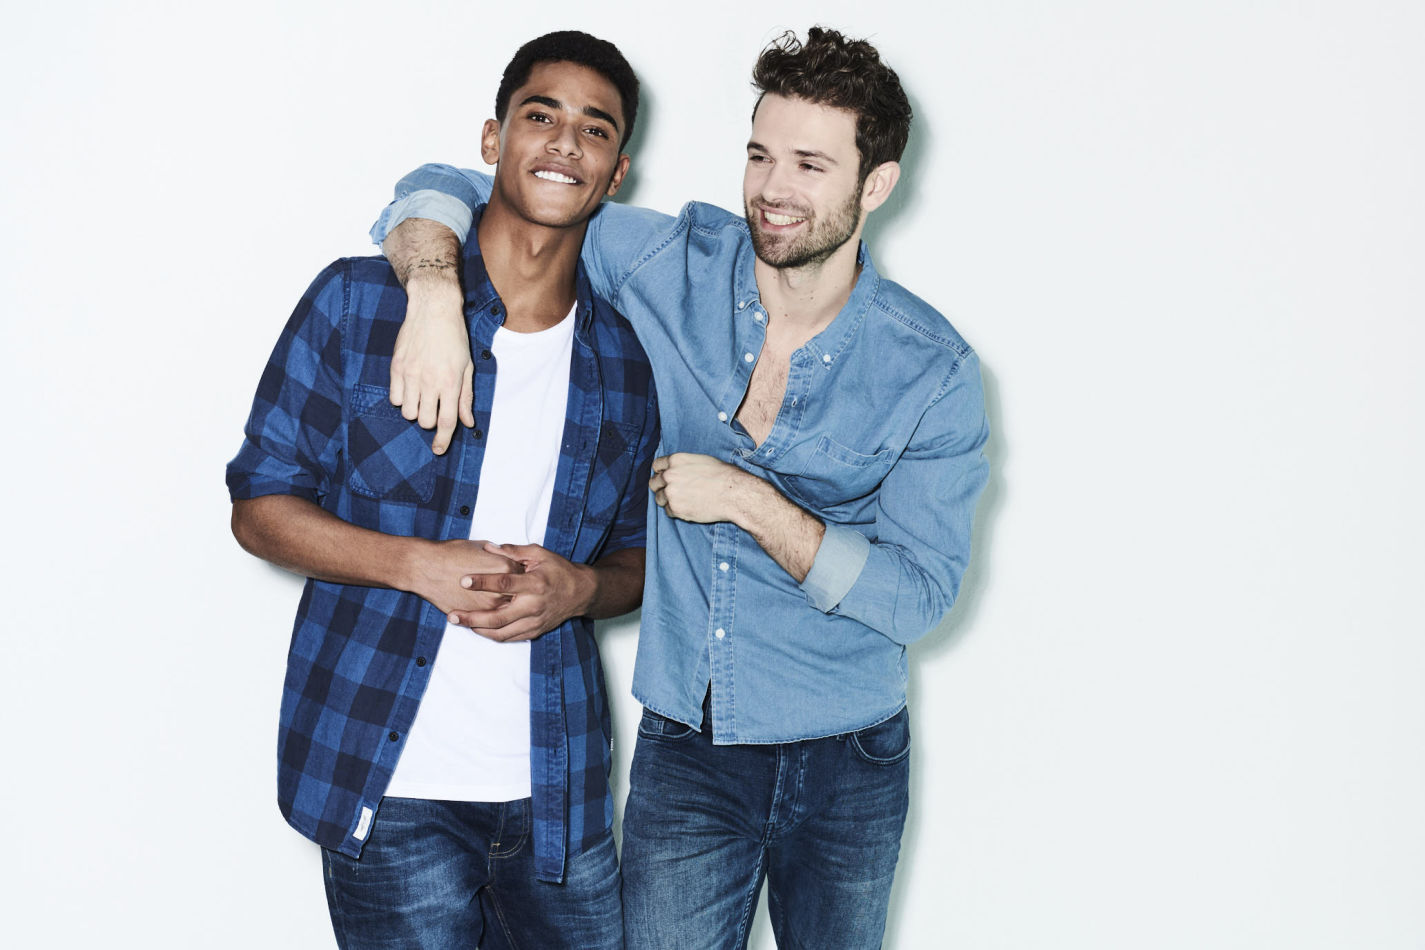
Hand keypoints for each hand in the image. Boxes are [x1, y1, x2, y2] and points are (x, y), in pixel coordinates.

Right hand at [389, 277, 473, 454]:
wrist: (433, 309)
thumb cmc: (454, 337)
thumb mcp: (467, 367)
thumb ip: (465, 397)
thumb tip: (468, 423)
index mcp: (451, 383)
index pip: (446, 421)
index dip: (443, 440)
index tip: (438, 450)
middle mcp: (430, 381)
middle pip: (425, 421)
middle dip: (430, 421)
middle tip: (434, 407)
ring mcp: (411, 375)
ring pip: (408, 412)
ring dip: (416, 410)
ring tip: (422, 395)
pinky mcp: (396, 367)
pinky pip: (395, 398)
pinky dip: (402, 399)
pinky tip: (410, 387)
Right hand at [407, 538, 522, 618]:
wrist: (427, 568)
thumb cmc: (452, 553)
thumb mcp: (480, 546)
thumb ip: (498, 553)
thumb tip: (507, 556)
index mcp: (505, 567)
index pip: (522, 574)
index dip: (519, 574)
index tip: (516, 574)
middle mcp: (502, 588)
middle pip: (520, 593)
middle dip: (517, 592)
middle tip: (513, 590)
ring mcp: (490, 604)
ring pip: (509, 609)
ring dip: (507, 605)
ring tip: (499, 599)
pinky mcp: (477, 615)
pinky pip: (492, 618)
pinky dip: (493, 615)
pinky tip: (488, 608)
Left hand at [450, 542, 595, 642]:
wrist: (581, 593)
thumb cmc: (558, 570)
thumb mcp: (539, 554)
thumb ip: (513, 551)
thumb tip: (488, 547)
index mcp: (535, 583)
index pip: (504, 583)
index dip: (482, 582)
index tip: (463, 580)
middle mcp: (534, 605)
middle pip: (498, 616)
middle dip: (472, 617)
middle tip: (452, 615)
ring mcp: (534, 621)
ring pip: (501, 632)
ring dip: (478, 629)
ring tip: (460, 623)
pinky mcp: (534, 631)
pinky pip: (509, 637)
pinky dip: (491, 635)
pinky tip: (478, 629)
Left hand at [648, 453, 752, 523]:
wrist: (732, 493)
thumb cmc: (722, 475)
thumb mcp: (701, 461)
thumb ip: (683, 466)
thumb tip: (677, 470)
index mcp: (675, 460)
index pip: (656, 466)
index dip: (661, 472)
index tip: (665, 477)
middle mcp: (669, 475)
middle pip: (654, 483)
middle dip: (660, 487)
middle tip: (671, 491)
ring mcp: (671, 493)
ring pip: (659, 498)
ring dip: (667, 500)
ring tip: (682, 501)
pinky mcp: (675, 509)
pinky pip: (668, 511)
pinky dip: (675, 511)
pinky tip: (688, 507)